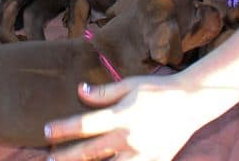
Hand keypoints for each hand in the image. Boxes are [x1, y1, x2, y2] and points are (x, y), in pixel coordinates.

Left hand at [45, 76, 206, 160]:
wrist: (192, 102)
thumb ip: (103, 93)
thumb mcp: (130, 85)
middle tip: (49, 160)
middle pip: (90, 153)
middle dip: (66, 158)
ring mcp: (141, 155)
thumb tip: (79, 91)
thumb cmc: (158, 89)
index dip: (63, 129)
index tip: (46, 131)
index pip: (84, 125)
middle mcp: (128, 139)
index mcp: (121, 117)